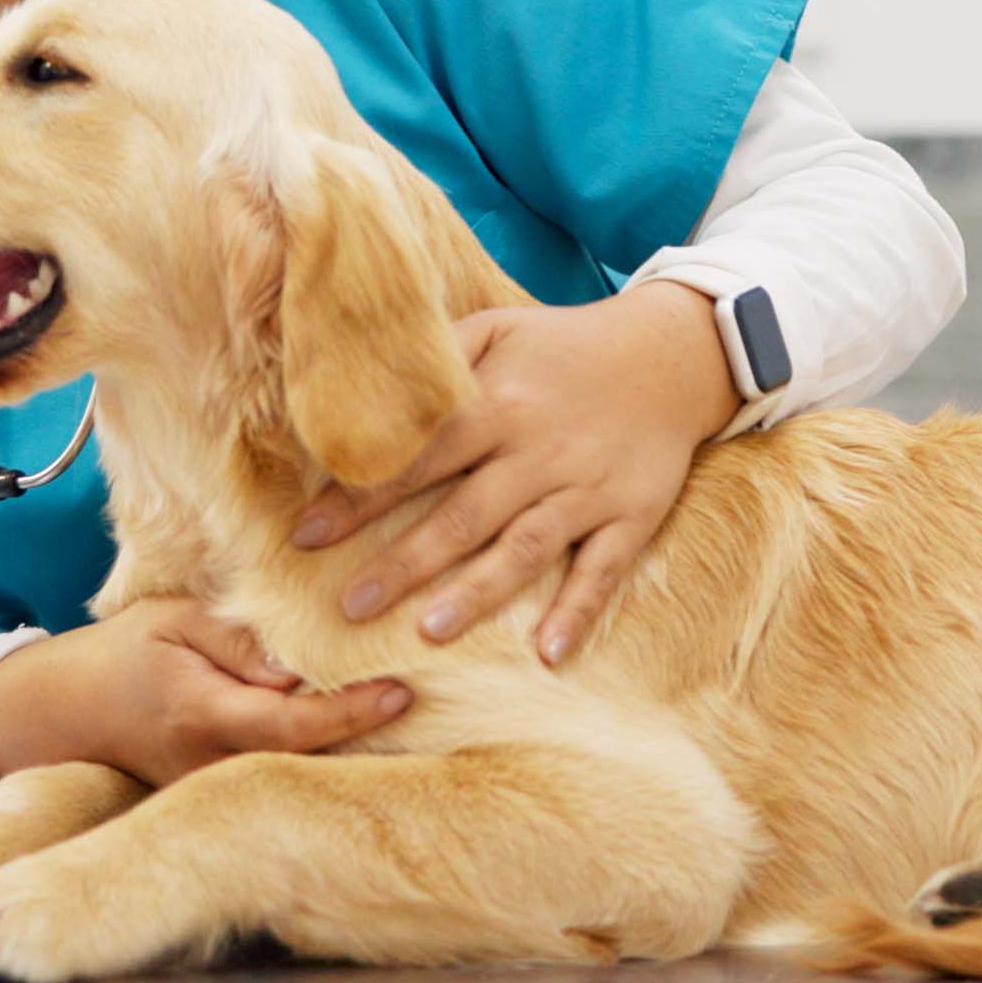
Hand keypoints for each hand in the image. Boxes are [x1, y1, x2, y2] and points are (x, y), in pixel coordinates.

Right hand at [0, 594, 411, 787]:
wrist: (65, 714)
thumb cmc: (122, 655)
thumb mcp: (172, 621)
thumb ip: (234, 639)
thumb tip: (295, 666)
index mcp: (203, 713)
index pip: (295, 723)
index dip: (353, 712)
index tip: (403, 690)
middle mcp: (215, 765)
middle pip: (312, 759)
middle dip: (371, 736)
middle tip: (436, 703)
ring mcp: (216, 791)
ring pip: (302, 775)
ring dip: (354, 752)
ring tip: (415, 719)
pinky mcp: (220, 799)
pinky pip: (284, 778)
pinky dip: (324, 759)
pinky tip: (365, 736)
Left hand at [291, 282, 738, 663]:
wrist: (673, 353)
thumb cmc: (565, 346)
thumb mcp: (498, 328)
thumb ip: (437, 359)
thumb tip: (362, 387)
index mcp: (497, 404)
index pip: (417, 458)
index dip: (359, 498)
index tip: (308, 536)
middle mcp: (538, 450)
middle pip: (462, 514)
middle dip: (403, 562)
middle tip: (351, 606)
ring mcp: (586, 487)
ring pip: (525, 547)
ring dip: (478, 592)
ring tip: (429, 632)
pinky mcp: (632, 514)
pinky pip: (603, 570)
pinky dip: (579, 612)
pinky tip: (548, 654)